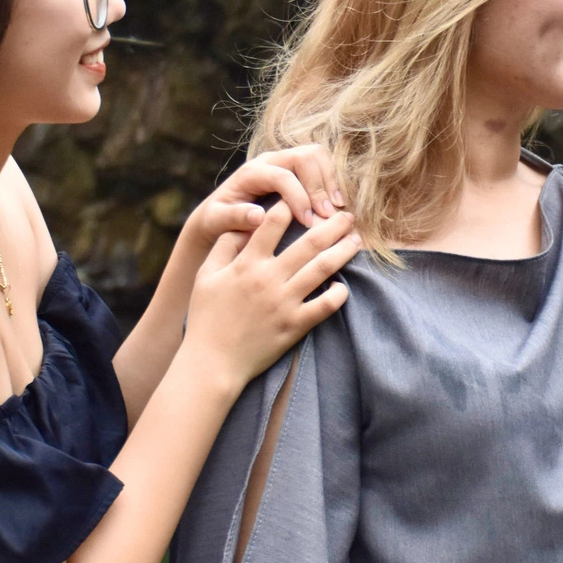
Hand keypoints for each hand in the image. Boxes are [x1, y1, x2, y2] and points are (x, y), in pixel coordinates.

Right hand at [182, 202, 357, 388]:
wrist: (212, 363)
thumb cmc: (205, 318)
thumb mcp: (205, 276)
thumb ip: (224, 246)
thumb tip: (242, 224)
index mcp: (246, 263)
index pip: (273, 223)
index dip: (290, 206)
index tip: (305, 198)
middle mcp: (268, 278)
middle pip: (309, 242)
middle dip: (332, 225)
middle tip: (349, 215)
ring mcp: (284, 302)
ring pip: (322, 268)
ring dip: (343, 251)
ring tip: (356, 240)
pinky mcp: (295, 325)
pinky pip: (325, 306)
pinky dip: (338, 294)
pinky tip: (344, 285)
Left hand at [184, 145, 345, 240]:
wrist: (218, 211)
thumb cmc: (217, 219)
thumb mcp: (215, 220)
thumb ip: (233, 217)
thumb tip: (258, 216)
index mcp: (251, 172)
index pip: (283, 176)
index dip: (299, 197)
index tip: (308, 223)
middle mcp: (269, 160)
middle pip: (305, 156)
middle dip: (320, 186)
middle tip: (328, 215)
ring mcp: (285, 160)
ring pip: (317, 155)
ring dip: (330, 181)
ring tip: (336, 210)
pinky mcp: (297, 168)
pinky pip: (321, 164)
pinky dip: (332, 182)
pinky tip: (336, 206)